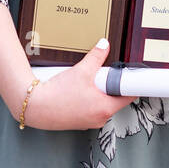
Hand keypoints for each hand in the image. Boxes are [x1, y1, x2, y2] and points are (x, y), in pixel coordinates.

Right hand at [20, 38, 135, 130]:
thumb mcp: (81, 70)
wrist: (36, 106)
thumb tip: (103, 45)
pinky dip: (86, 99)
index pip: (129, 96)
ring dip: (97, 93)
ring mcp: (89, 122)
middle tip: (98, 77)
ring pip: (101, 103)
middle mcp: (100, 118)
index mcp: (106, 108)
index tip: (132, 77)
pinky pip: (90, 108)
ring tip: (83, 84)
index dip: (131, 84)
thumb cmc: (58, 94)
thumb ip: (96, 56)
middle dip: (109, 86)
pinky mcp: (80, 122)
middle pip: (115, 99)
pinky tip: (75, 92)